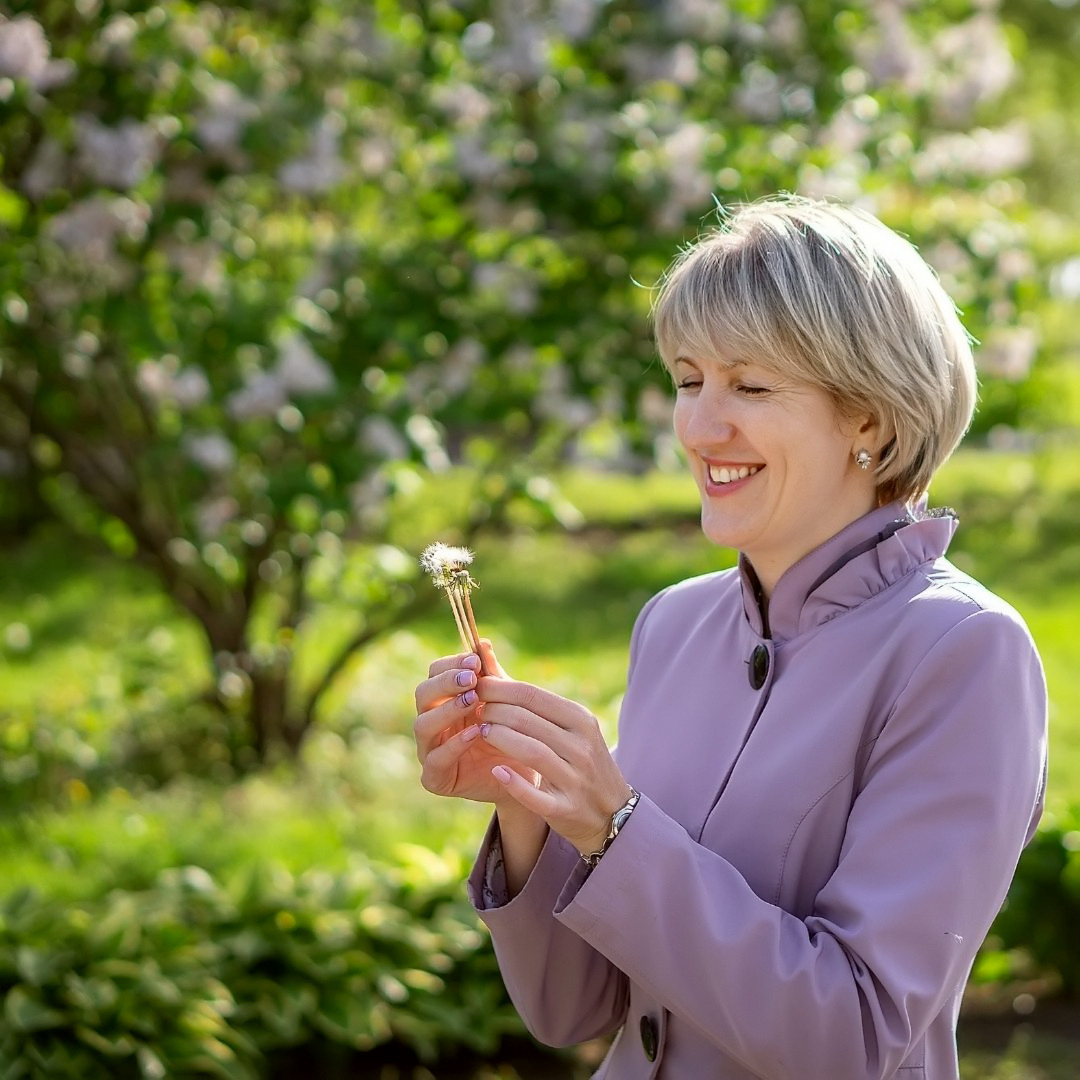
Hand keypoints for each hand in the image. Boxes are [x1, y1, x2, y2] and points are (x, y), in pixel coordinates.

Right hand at [413, 640, 539, 805]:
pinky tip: (475, 732)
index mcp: (444, 699)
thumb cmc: (511, 734)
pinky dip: (454, 744)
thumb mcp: (505, 702)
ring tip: (473, 701)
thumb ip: (493, 676)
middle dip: (446, 683)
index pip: (435, 672)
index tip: (476, 661)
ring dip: (447, 710)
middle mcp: (431, 722)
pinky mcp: (434, 778)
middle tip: (472, 679)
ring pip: (422, 724)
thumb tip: (483, 643)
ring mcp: (429, 750)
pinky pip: (435, 759)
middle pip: (423, 694)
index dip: (452, 664)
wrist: (524, 776)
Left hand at [473, 676, 632, 857]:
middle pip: (527, 720)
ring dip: (499, 738)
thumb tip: (492, 669)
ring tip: (480, 732)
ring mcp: (575, 779)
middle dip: (493, 711)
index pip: (532, 695)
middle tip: (473, 709)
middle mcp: (581, 746)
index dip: (499, 689)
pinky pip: (534, 795)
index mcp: (581, 720)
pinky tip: (497, 771)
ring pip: (531, 751)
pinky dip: (514, 782)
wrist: (613, 810)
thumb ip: (535, 702)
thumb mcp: (571, 727)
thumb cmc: (580, 758)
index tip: (476, 686)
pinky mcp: (565, 808)